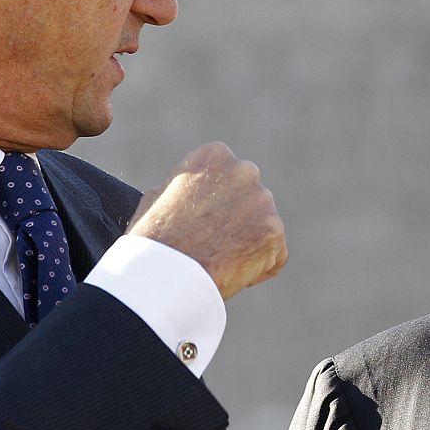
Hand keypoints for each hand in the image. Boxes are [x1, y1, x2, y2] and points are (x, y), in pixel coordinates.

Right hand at [128, 143, 287, 299]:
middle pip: (250, 199)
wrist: (166, 271)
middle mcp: (244, 170)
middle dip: (239, 221)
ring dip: (248, 244)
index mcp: (214, 155)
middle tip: (215, 246)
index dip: (216, 206)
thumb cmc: (154, 238)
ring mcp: (262, 200)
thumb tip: (187, 190)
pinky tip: (233, 274)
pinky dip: (259, 268)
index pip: (228, 179)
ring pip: (264, 227)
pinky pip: (275, 255)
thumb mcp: (158, 197)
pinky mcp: (274, 231)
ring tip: (219, 262)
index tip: (200, 225)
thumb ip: (183, 187)